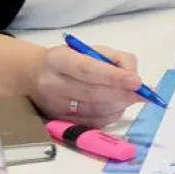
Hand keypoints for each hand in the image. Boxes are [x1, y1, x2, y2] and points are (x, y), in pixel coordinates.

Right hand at [27, 44, 143, 127]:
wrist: (33, 75)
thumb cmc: (70, 59)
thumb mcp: (90, 50)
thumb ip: (116, 60)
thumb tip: (135, 80)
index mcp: (59, 59)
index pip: (88, 69)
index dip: (113, 77)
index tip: (136, 82)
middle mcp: (52, 84)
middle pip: (92, 93)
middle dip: (121, 94)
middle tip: (141, 93)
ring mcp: (54, 106)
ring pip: (93, 111)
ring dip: (118, 105)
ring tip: (131, 98)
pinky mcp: (59, 121)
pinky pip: (91, 123)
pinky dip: (110, 116)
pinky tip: (117, 106)